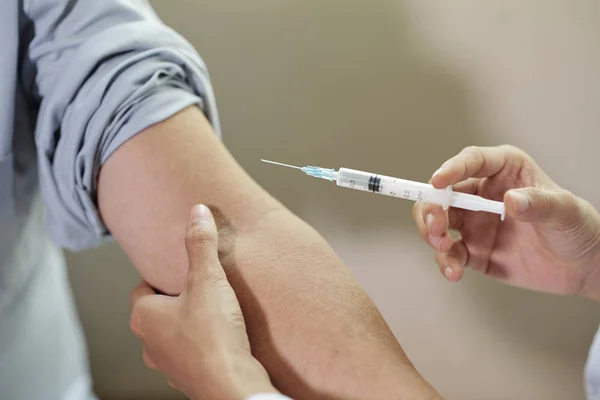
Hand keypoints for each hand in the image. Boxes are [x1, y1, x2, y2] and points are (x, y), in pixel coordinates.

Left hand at [129, 204, 276, 399]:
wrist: (231, 383)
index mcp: (144, 317)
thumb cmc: (213, 336)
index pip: (143, 288)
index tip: (181, 272)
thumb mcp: (208, 280)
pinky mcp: (188, 378)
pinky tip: (222, 338)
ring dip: (188, 324)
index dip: (162, 277)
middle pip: (158, 312)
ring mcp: (168, 365)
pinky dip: (201, 345)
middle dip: (177, 300)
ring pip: (172, 335)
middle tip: (200, 289)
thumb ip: (201, 245)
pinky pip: (190, 354)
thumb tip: (197, 212)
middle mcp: (149, 344)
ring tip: (214, 313)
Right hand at [413, 145, 599, 297]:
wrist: (583, 267)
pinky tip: (454, 271)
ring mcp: (475, 224)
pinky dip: (446, 262)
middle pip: (443, 194)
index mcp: (504, 171)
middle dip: (432, 208)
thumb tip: (511, 200)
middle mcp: (482, 195)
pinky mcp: (473, 252)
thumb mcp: (565, 210)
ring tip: (443, 248)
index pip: (472, 162)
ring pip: (438, 223)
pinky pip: (450, 255)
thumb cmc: (577, 227)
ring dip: (432, 235)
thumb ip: (539, 203)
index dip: (451, 169)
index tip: (438, 182)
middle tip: (436, 226)